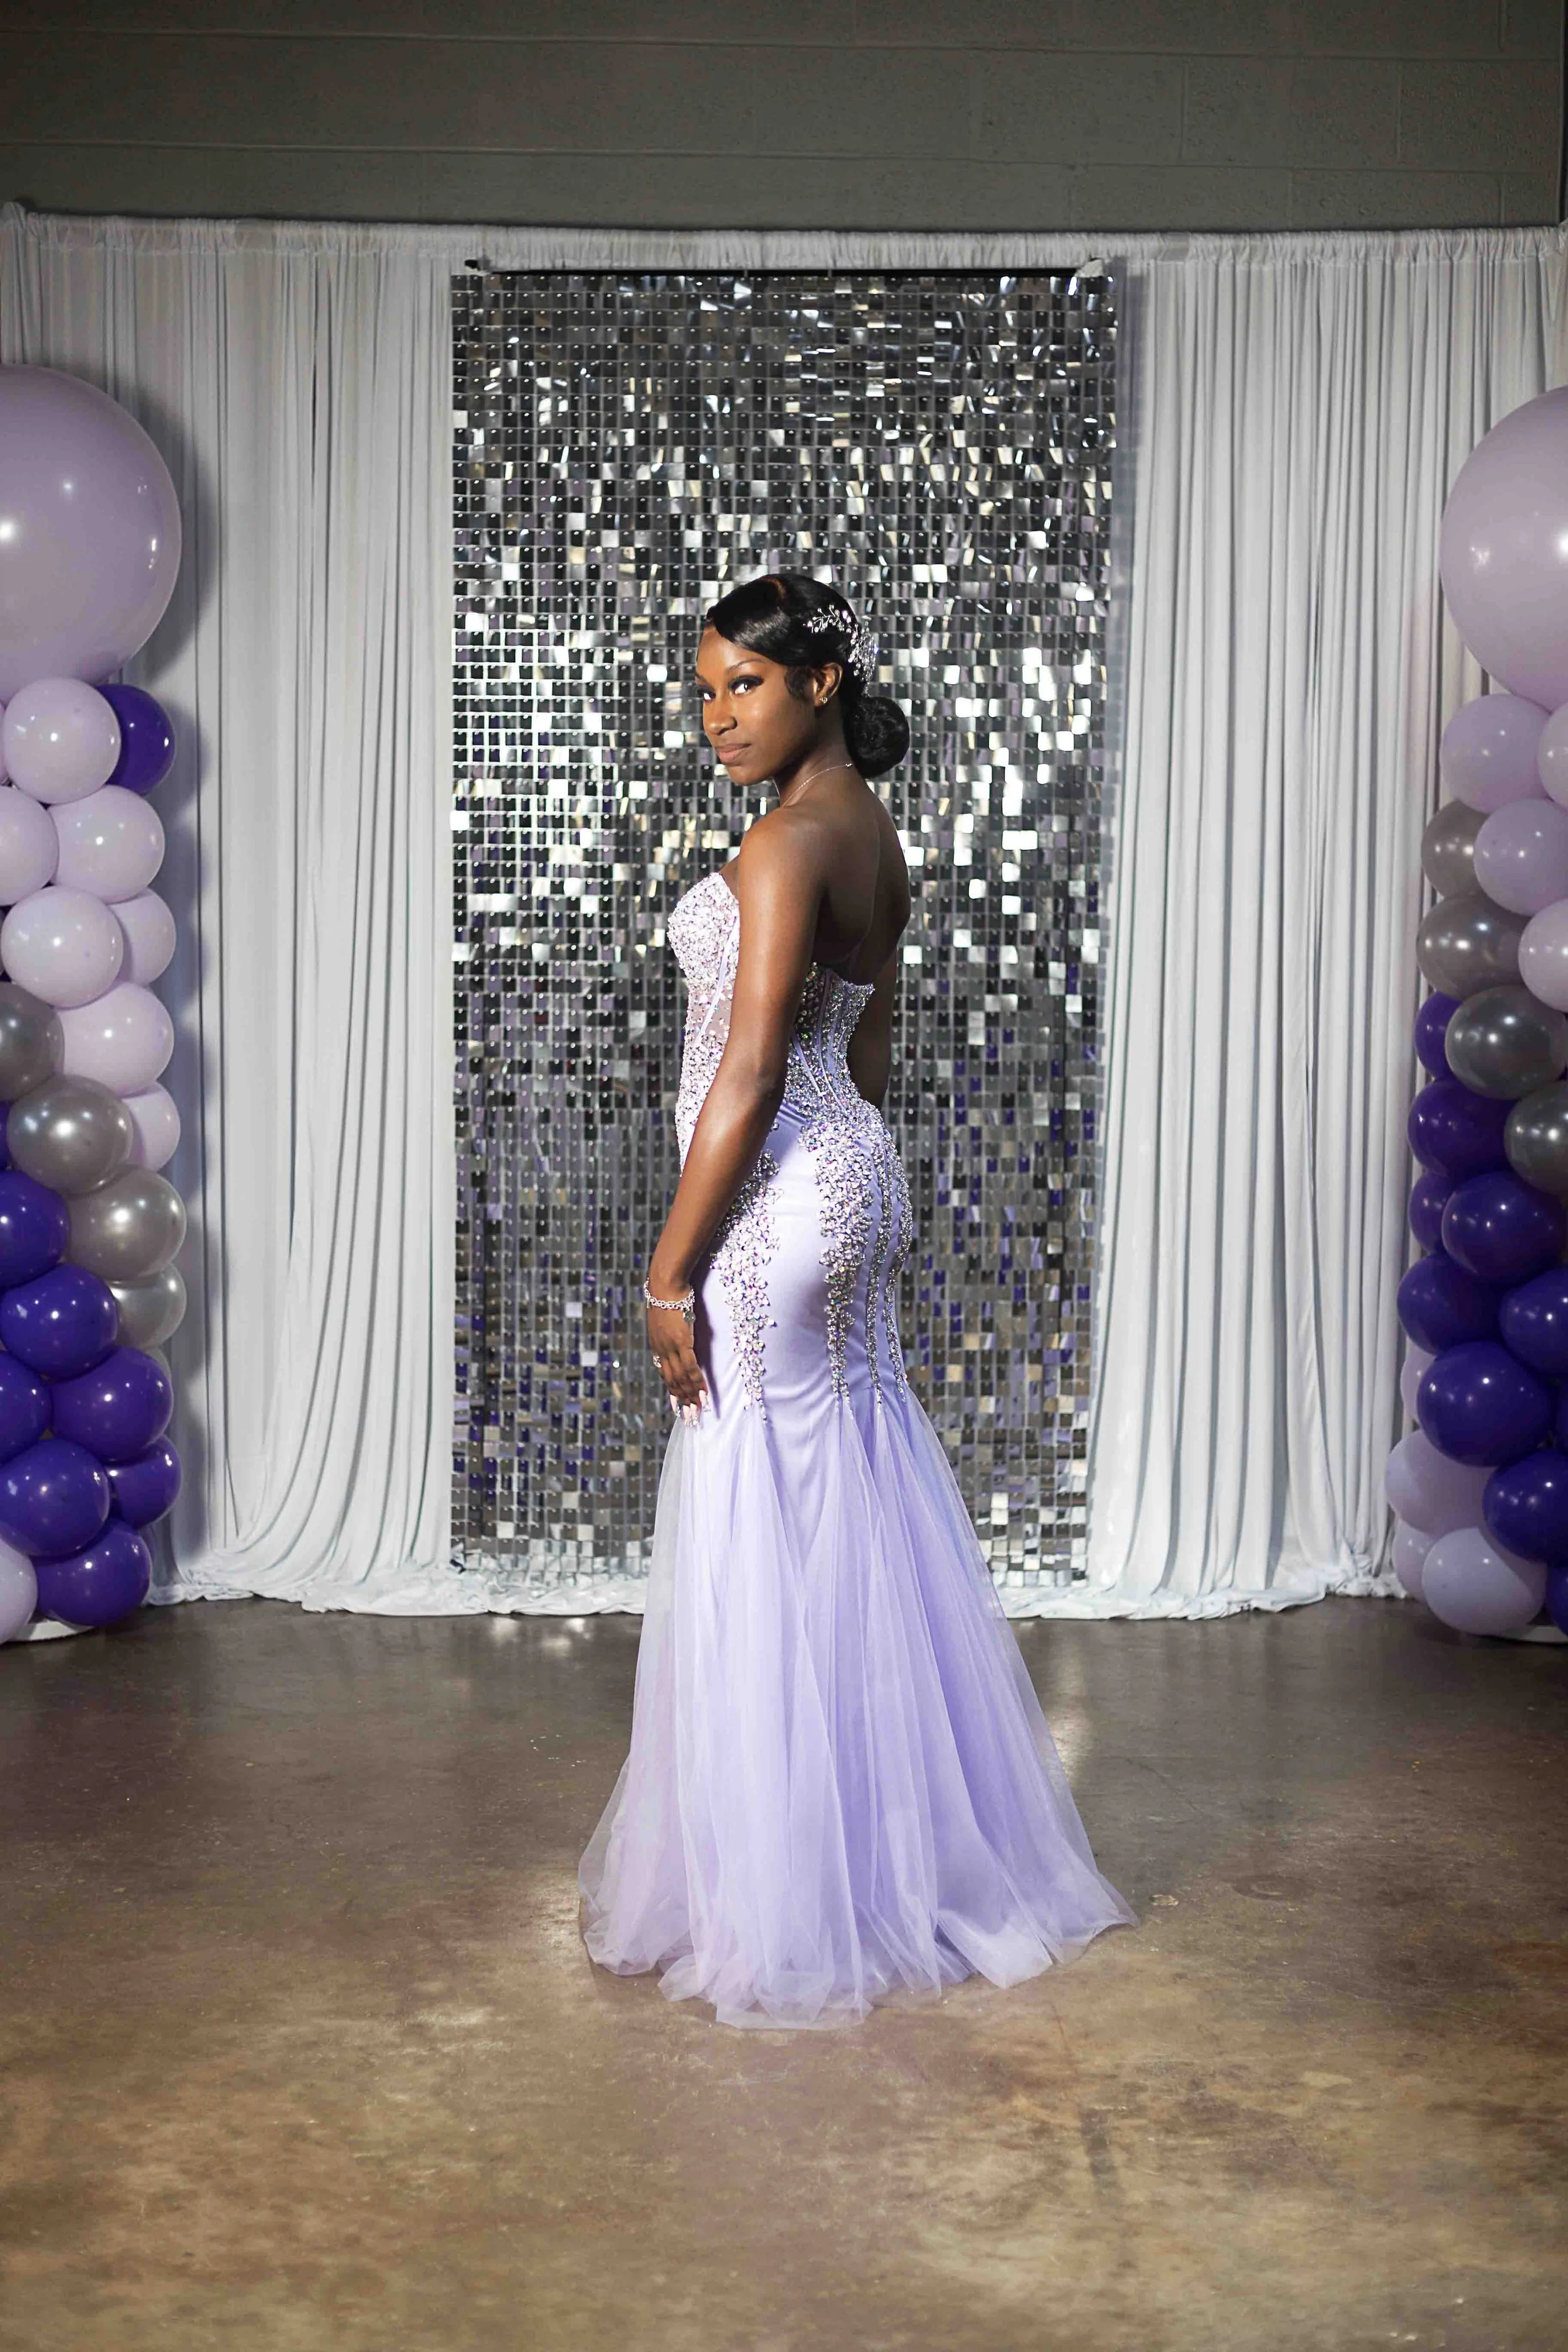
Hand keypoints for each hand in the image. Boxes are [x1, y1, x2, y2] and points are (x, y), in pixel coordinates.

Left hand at [646, 1285, 707, 1420]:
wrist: (665, 1283)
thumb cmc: (670, 1293)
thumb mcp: (669, 1315)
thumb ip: (675, 1327)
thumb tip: (684, 1331)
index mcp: (657, 1345)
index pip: (664, 1373)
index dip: (671, 1390)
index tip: (676, 1404)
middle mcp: (661, 1350)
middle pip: (671, 1380)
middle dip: (681, 1400)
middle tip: (689, 1417)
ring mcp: (671, 1347)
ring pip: (680, 1378)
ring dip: (690, 1397)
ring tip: (697, 1411)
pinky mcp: (681, 1342)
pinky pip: (690, 1368)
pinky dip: (696, 1383)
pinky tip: (702, 1394)